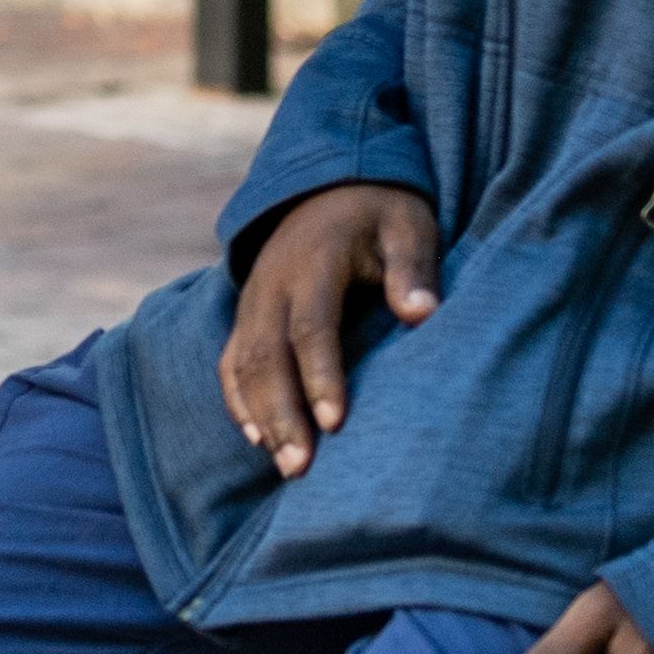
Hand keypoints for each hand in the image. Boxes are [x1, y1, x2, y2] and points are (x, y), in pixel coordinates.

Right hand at [217, 182, 441, 477]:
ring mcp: (253, 300)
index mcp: (313, 261)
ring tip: (286, 468)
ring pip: (244, 365)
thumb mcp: (407, 227)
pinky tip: (257, 440)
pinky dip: (239, 402)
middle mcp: (272, 283)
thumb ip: (413, 268)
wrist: (327, 185)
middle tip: (301, 468)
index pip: (311, 325)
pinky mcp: (247, 315)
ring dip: (262, 417)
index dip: (320, 375)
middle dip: (282, 414)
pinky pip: (231, 362)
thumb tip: (422, 314)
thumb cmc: (380, 215)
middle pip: (268, 356)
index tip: (334, 423)